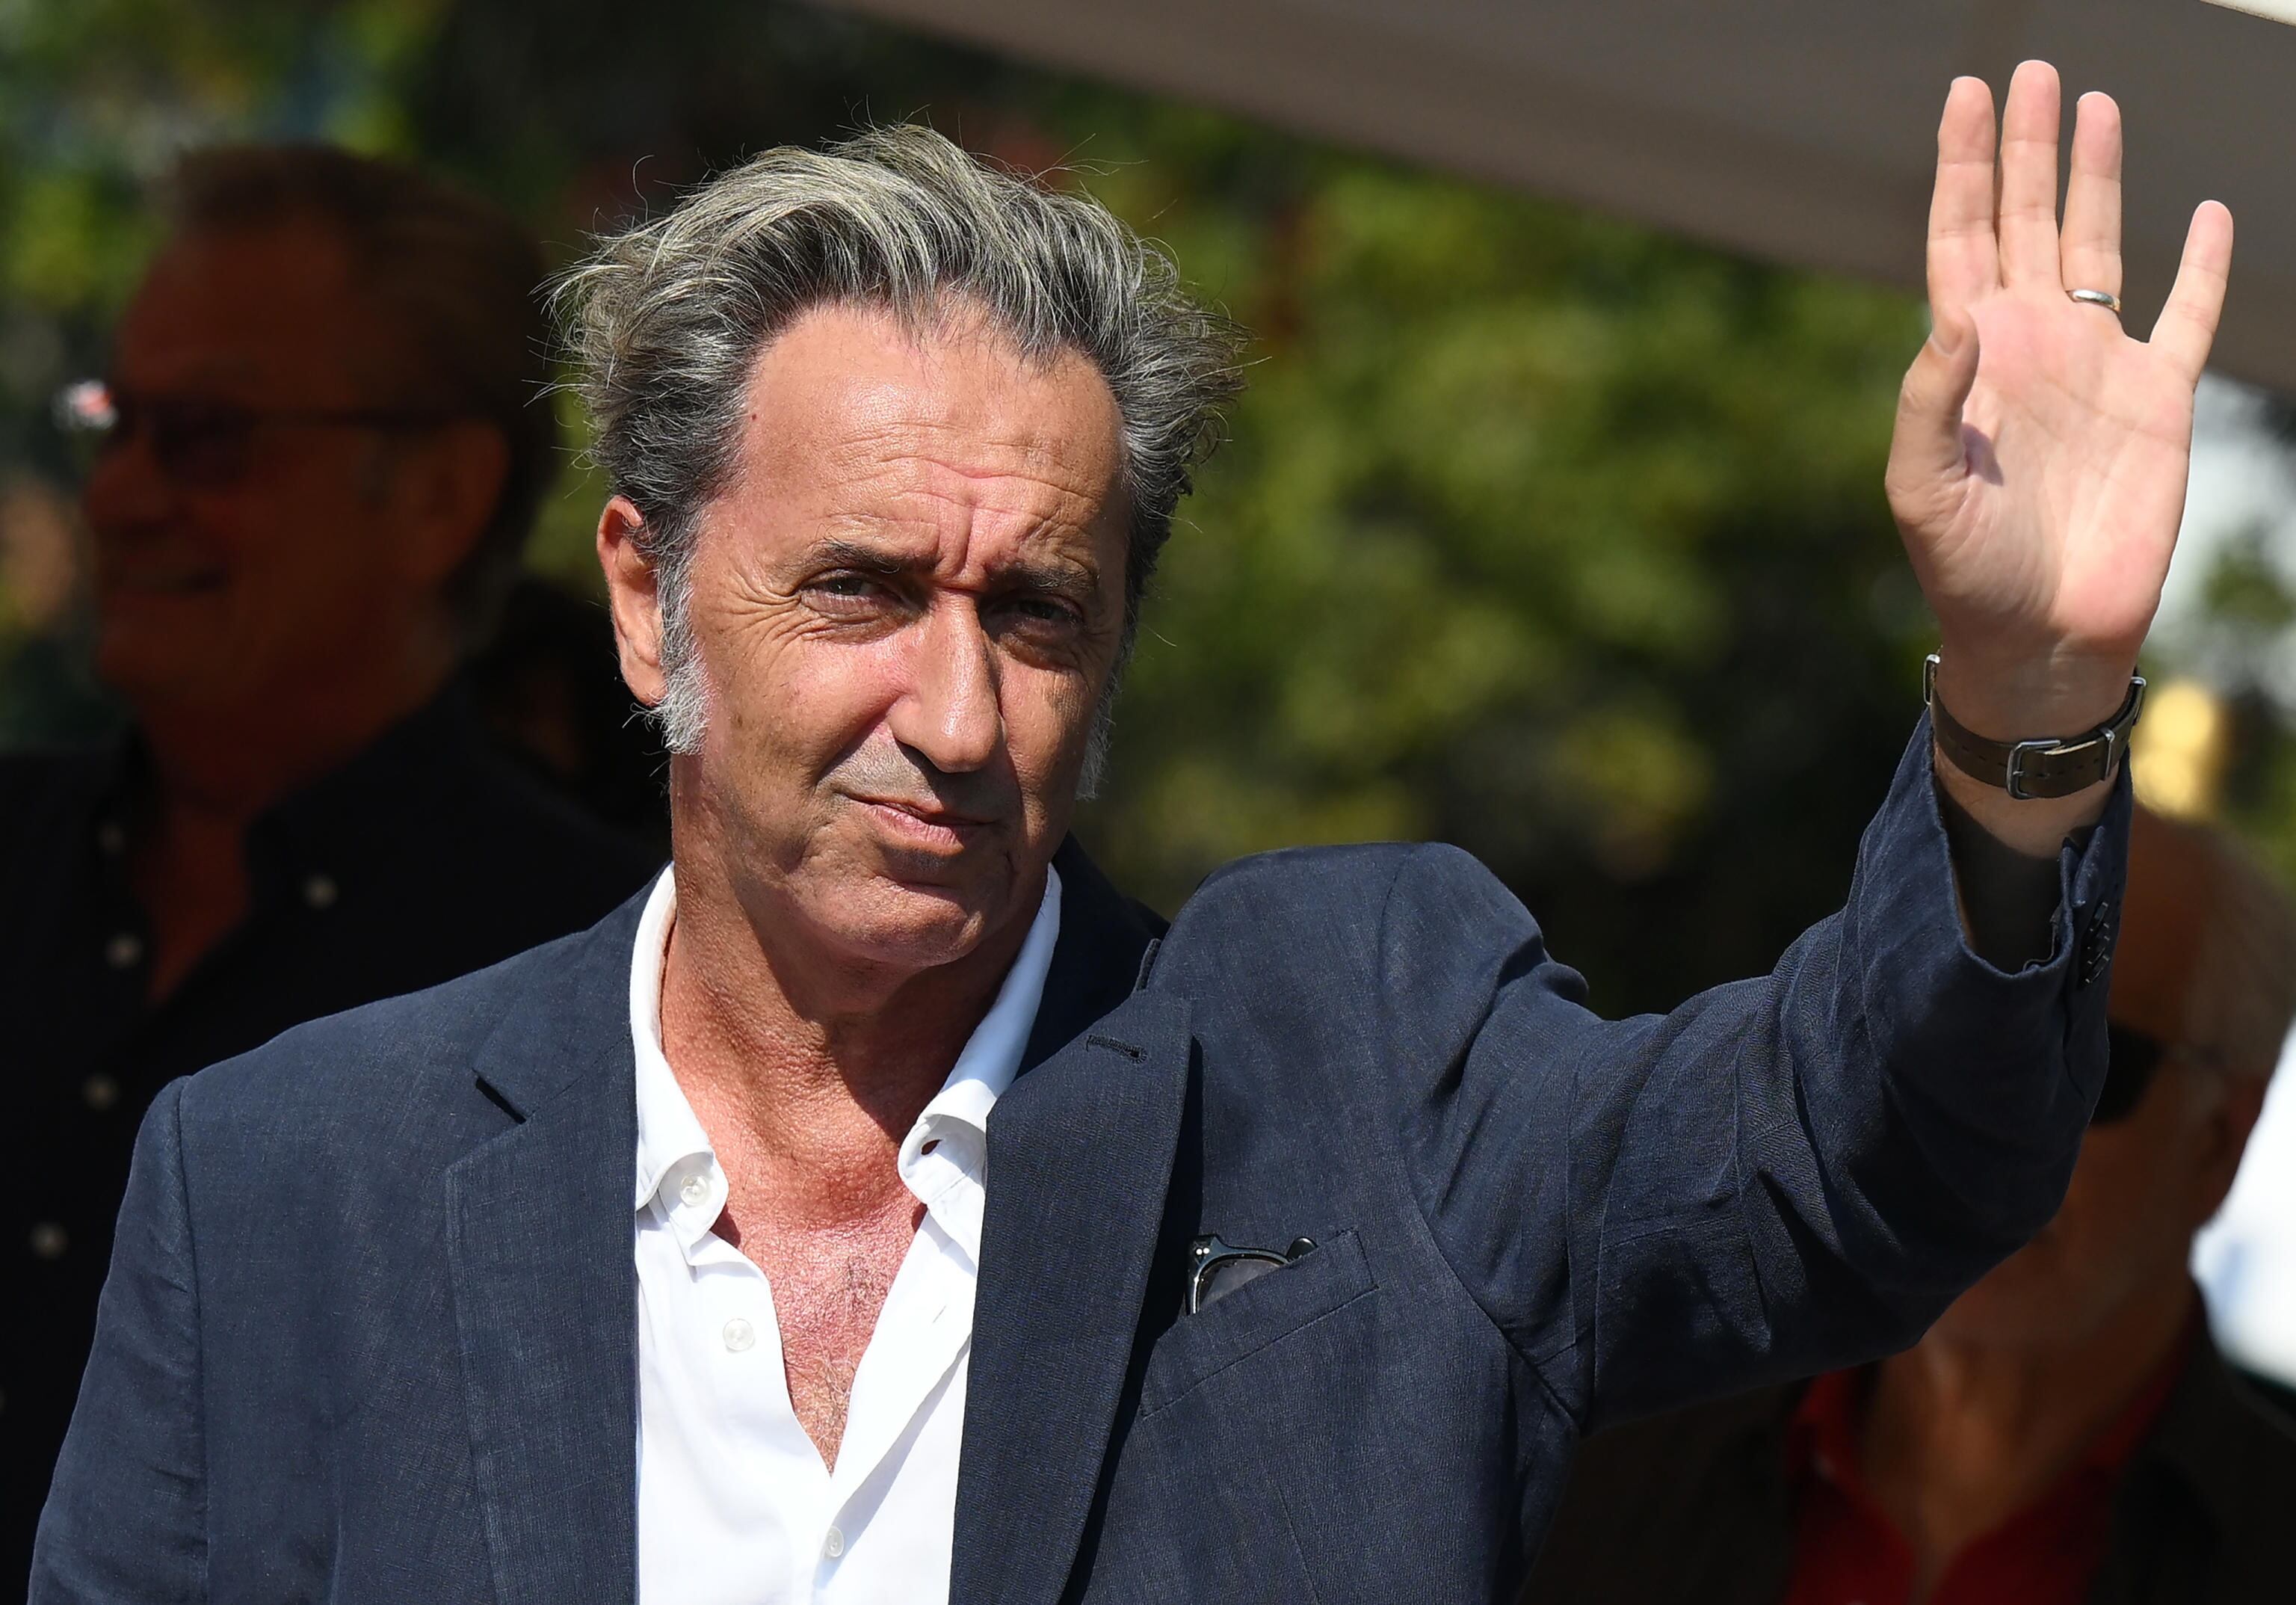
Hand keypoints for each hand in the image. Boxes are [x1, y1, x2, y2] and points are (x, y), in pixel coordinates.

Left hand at [1887, 61, 2232, 744]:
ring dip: (2095, 179)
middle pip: (2027, 221)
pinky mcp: (2158, 402)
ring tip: (2096, 106)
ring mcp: (2095, 368)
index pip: (1960, 238)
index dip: (1964, 167)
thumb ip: (1928, 399)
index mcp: (1968, 358)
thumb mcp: (1921, 488)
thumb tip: (1955, 312)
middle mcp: (2030, 346)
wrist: (2041, 634)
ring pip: (2098, 247)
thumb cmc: (1965, 570)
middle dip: (2029, 148)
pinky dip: (2202, 268)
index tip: (1966, 95)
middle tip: (2035, 71)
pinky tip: (2208, 215)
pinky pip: (2186, 317)